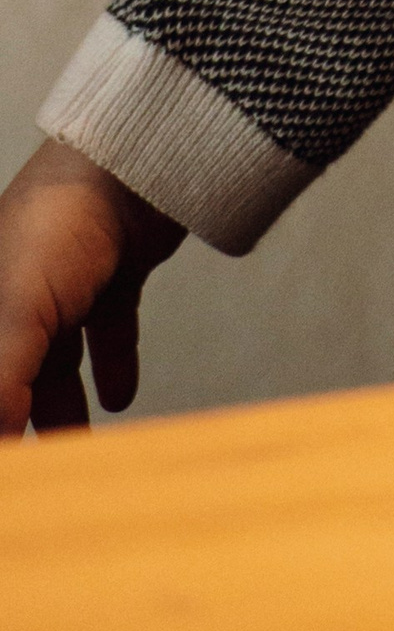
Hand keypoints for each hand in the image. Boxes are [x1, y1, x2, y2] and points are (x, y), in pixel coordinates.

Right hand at [0, 137, 181, 434]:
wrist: (141, 163)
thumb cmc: (61, 223)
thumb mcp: (19, 312)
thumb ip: (3, 383)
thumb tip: (4, 447)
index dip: (2, 408)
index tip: (17, 460)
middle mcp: (17, 290)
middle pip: (14, 372)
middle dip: (23, 419)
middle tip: (43, 467)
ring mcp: (67, 281)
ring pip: (58, 360)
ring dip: (67, 405)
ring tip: (81, 447)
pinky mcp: (113, 272)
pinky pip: (108, 330)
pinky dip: (113, 364)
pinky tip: (121, 397)